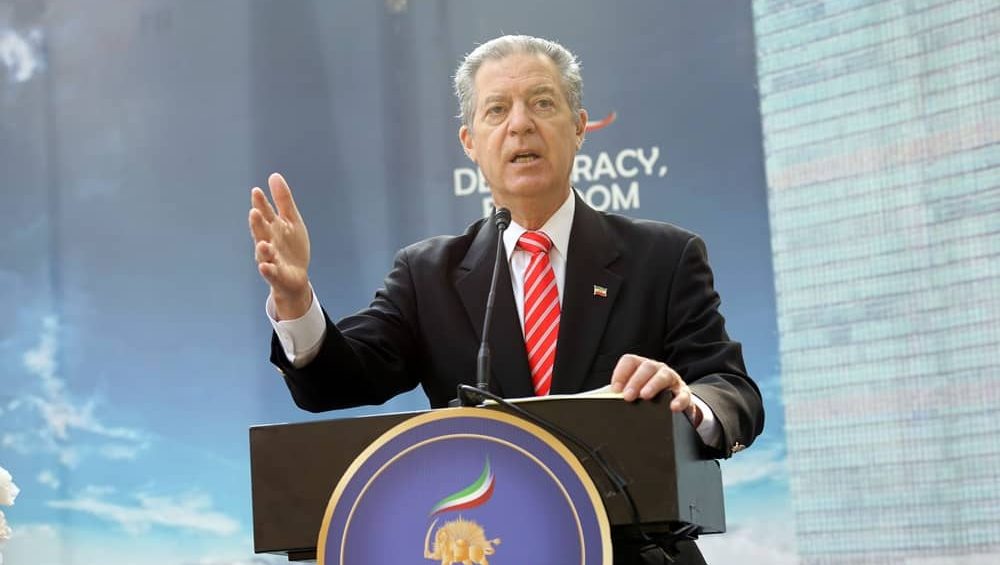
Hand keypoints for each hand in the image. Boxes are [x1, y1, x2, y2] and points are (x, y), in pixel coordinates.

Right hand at [249, 173, 311, 319]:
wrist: (296, 276)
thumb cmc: (291, 247)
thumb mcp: (291, 220)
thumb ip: (283, 200)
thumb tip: (274, 175)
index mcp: (271, 227)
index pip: (264, 213)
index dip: (260, 203)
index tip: (257, 191)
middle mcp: (267, 241)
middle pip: (261, 231)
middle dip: (257, 223)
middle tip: (254, 212)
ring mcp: (270, 258)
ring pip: (263, 253)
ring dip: (262, 248)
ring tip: (262, 243)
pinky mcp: (275, 274)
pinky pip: (270, 272)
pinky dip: (267, 269)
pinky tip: (265, 266)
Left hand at [609, 354, 701, 424]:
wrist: (672, 404)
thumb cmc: (646, 396)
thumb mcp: (633, 392)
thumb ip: (618, 393)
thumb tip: (601, 399)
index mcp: (640, 366)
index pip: (630, 361)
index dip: (621, 373)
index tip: (614, 389)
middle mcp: (656, 368)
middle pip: (646, 367)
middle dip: (635, 381)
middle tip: (627, 396)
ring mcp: (671, 378)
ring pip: (663, 376)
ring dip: (653, 385)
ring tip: (645, 396)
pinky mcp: (683, 392)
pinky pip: (683, 394)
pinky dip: (679, 400)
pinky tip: (672, 407)